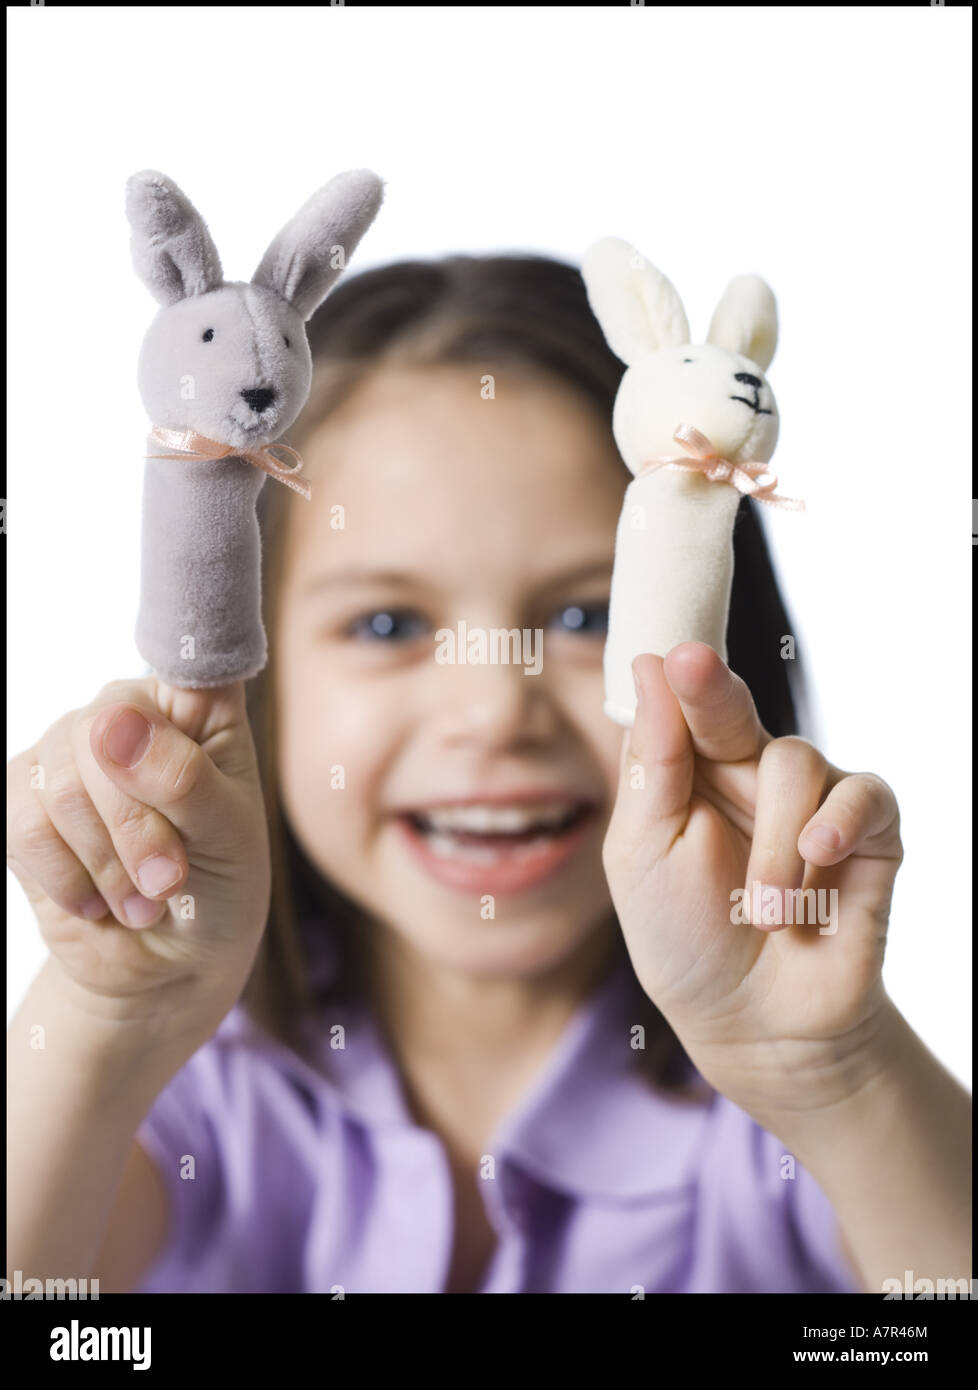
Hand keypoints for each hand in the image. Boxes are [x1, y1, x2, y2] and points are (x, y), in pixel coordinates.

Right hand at [6, 677, 270, 1052]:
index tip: (161, 656)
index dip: (177, 608)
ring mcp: (72, 753)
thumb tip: (114, 724)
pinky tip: (98, 900)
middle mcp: (131, 714)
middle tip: (170, 880)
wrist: (172, 963)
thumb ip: (182, 778)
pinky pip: (21, 822)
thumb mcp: (229, 837)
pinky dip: (65, 876)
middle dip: (136, 827)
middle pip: (101, 735)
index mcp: (200, 706)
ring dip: (105, 862)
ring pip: (61, 784)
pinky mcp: (27, 800)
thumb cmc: (222, 886)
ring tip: (143, 898)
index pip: (184, 644)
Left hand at [602, 643, 903, 1120]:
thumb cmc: (686, 940)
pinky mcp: (868, 832)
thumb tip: (647, 669)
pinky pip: (862, 796)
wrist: (756, 1024)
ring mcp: (809, 801)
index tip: (664, 652)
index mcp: (688, 775)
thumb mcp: (644, 855)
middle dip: (712, 690)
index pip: (679, 709)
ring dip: (774, 845)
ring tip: (764, 913)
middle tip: (691, 664)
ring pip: (794, 764)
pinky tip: (817, 860)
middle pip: (733, 707)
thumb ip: (654, 765)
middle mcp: (748, 775)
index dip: (675, 677)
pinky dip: (837, 826)